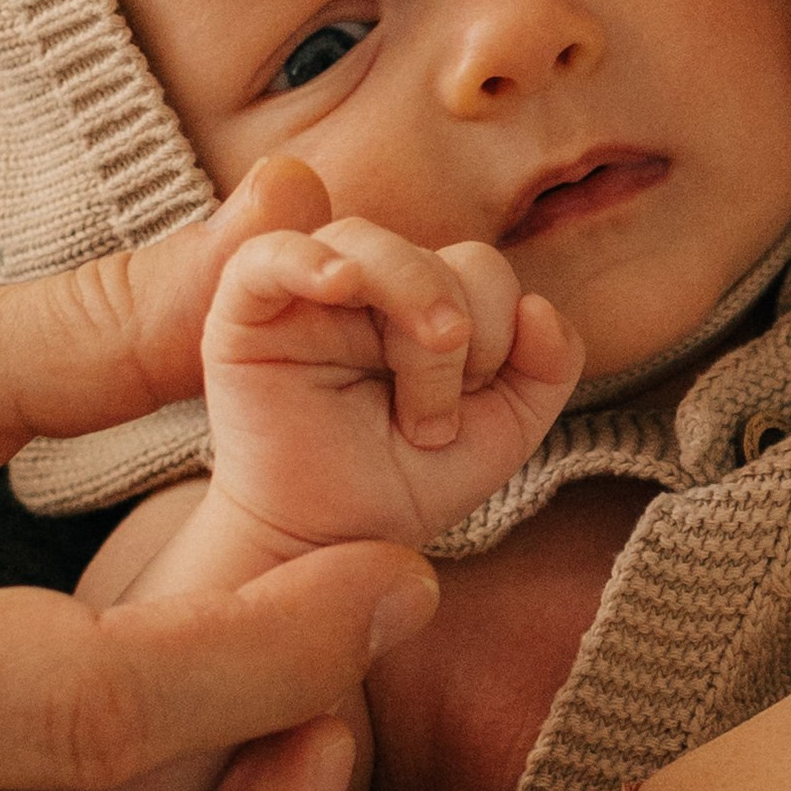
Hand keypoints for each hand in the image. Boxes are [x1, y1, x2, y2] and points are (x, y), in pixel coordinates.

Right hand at [200, 179, 583, 554]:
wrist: (332, 549)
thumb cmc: (406, 483)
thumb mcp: (503, 429)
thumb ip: (547, 366)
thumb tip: (540, 306)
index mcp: (423, 303)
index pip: (477, 267)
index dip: (498, 327)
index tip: (471, 409)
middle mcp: (366, 289)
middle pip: (429, 253)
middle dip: (457, 334)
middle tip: (434, 422)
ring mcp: (304, 297)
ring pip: (363, 241)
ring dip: (407, 300)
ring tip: (415, 385)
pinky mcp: (243, 316)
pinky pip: (268, 255)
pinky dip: (307, 259)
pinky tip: (340, 284)